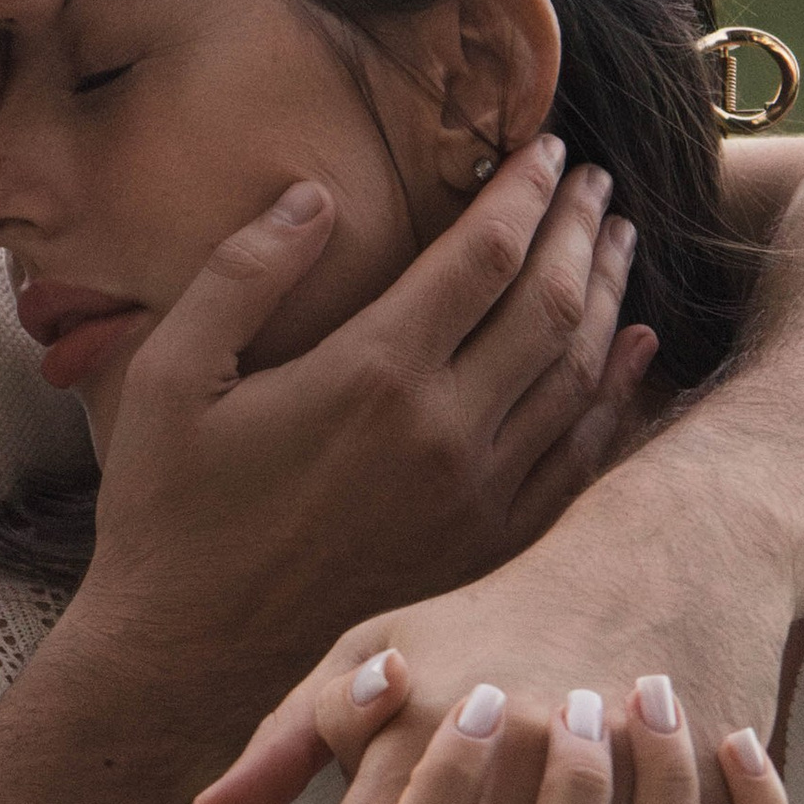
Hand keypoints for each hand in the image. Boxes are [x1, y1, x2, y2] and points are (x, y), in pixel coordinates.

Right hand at [71, 140, 653, 775]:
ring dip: (608, 297)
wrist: (189, 654)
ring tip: (617, 241)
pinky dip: (616, 396)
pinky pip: (579, 459)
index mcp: (372, 373)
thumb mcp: (173, 375)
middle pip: (550, 304)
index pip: (485, 256)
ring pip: (577, 375)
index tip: (548, 149)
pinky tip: (634, 352)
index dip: (527, 192)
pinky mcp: (486, 548)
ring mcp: (476, 495)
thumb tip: (314, 197)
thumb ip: (242, 273)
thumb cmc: (170, 511)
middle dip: (581, 229)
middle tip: (596, 182)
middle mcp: (443, 430)